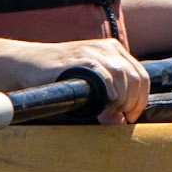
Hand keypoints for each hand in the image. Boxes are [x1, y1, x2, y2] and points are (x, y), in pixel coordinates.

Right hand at [22, 37, 148, 124]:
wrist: (30, 65)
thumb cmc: (60, 79)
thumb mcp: (91, 88)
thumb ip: (108, 102)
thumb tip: (122, 123)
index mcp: (115, 52)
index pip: (141, 76)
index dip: (141, 100)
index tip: (130, 116)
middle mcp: (107, 48)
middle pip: (135, 77)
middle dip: (132, 101)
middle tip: (119, 116)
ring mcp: (93, 51)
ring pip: (122, 74)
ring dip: (121, 98)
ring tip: (110, 111)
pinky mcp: (78, 58)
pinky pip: (101, 71)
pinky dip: (108, 87)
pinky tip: (108, 100)